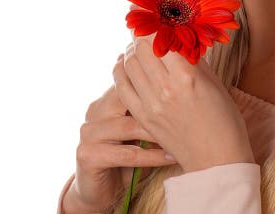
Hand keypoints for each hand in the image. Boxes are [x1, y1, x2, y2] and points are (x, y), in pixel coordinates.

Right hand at [65, 56, 177, 213]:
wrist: (99, 193)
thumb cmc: (127, 160)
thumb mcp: (139, 131)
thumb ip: (150, 110)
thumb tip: (182, 89)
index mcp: (105, 101)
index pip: (130, 81)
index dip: (156, 83)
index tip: (184, 85)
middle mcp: (94, 112)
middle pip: (127, 98)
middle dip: (159, 105)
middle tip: (187, 107)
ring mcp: (88, 134)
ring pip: (129, 126)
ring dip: (159, 132)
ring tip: (183, 133)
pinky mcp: (88, 156)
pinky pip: (126, 154)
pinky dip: (151, 156)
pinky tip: (171, 156)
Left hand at [113, 14, 254, 173]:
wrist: (216, 161)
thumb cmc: (224, 120)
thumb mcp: (214, 82)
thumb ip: (194, 57)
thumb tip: (179, 34)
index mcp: (187, 76)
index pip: (161, 37)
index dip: (154, 21)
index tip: (152, 12)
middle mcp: (165, 88)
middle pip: (140, 47)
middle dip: (141, 33)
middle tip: (146, 26)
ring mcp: (150, 104)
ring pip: (128, 63)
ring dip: (131, 50)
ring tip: (138, 45)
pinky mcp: (142, 117)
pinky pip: (121, 85)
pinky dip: (120, 70)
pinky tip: (125, 63)